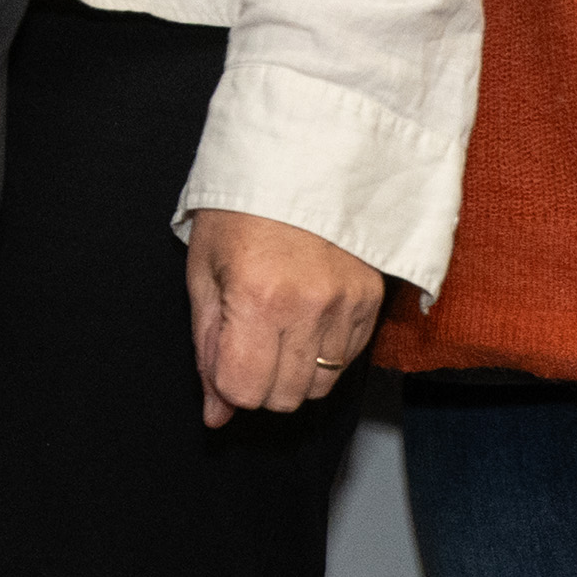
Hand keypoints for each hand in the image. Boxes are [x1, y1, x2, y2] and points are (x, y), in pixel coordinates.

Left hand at [187, 207, 389, 424]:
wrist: (296, 162)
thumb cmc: (238, 213)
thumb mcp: (202, 273)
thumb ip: (208, 348)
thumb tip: (216, 414)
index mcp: (257, 297)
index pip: (245, 389)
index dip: (227, 381)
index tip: (224, 355)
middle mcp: (309, 307)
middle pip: (285, 397)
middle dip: (259, 382)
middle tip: (249, 341)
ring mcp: (348, 305)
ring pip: (321, 386)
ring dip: (294, 373)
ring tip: (279, 329)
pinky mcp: (373, 300)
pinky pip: (348, 360)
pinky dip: (324, 354)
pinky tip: (306, 321)